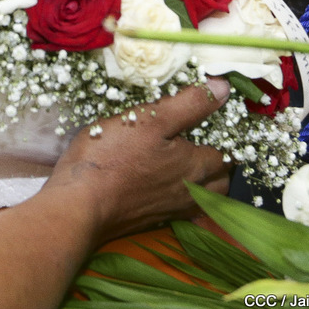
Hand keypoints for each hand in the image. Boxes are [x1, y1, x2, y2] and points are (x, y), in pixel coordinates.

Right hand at [49, 78, 231, 241]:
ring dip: (203, 181)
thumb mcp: (151, 119)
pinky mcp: (151, 220)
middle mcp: (191, 193)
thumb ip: (190, 104)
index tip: (215, 119)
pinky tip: (162, 182)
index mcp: (196, 166)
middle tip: (204, 139)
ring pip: (202, 198)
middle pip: (220, 181)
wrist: (80, 205)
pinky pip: (180, 208)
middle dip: (219, 162)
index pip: (228, 152)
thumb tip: (224, 88)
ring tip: (187, 160)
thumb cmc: (114, 156)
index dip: (226, 134)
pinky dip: (180, 195)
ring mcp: (171, 210)